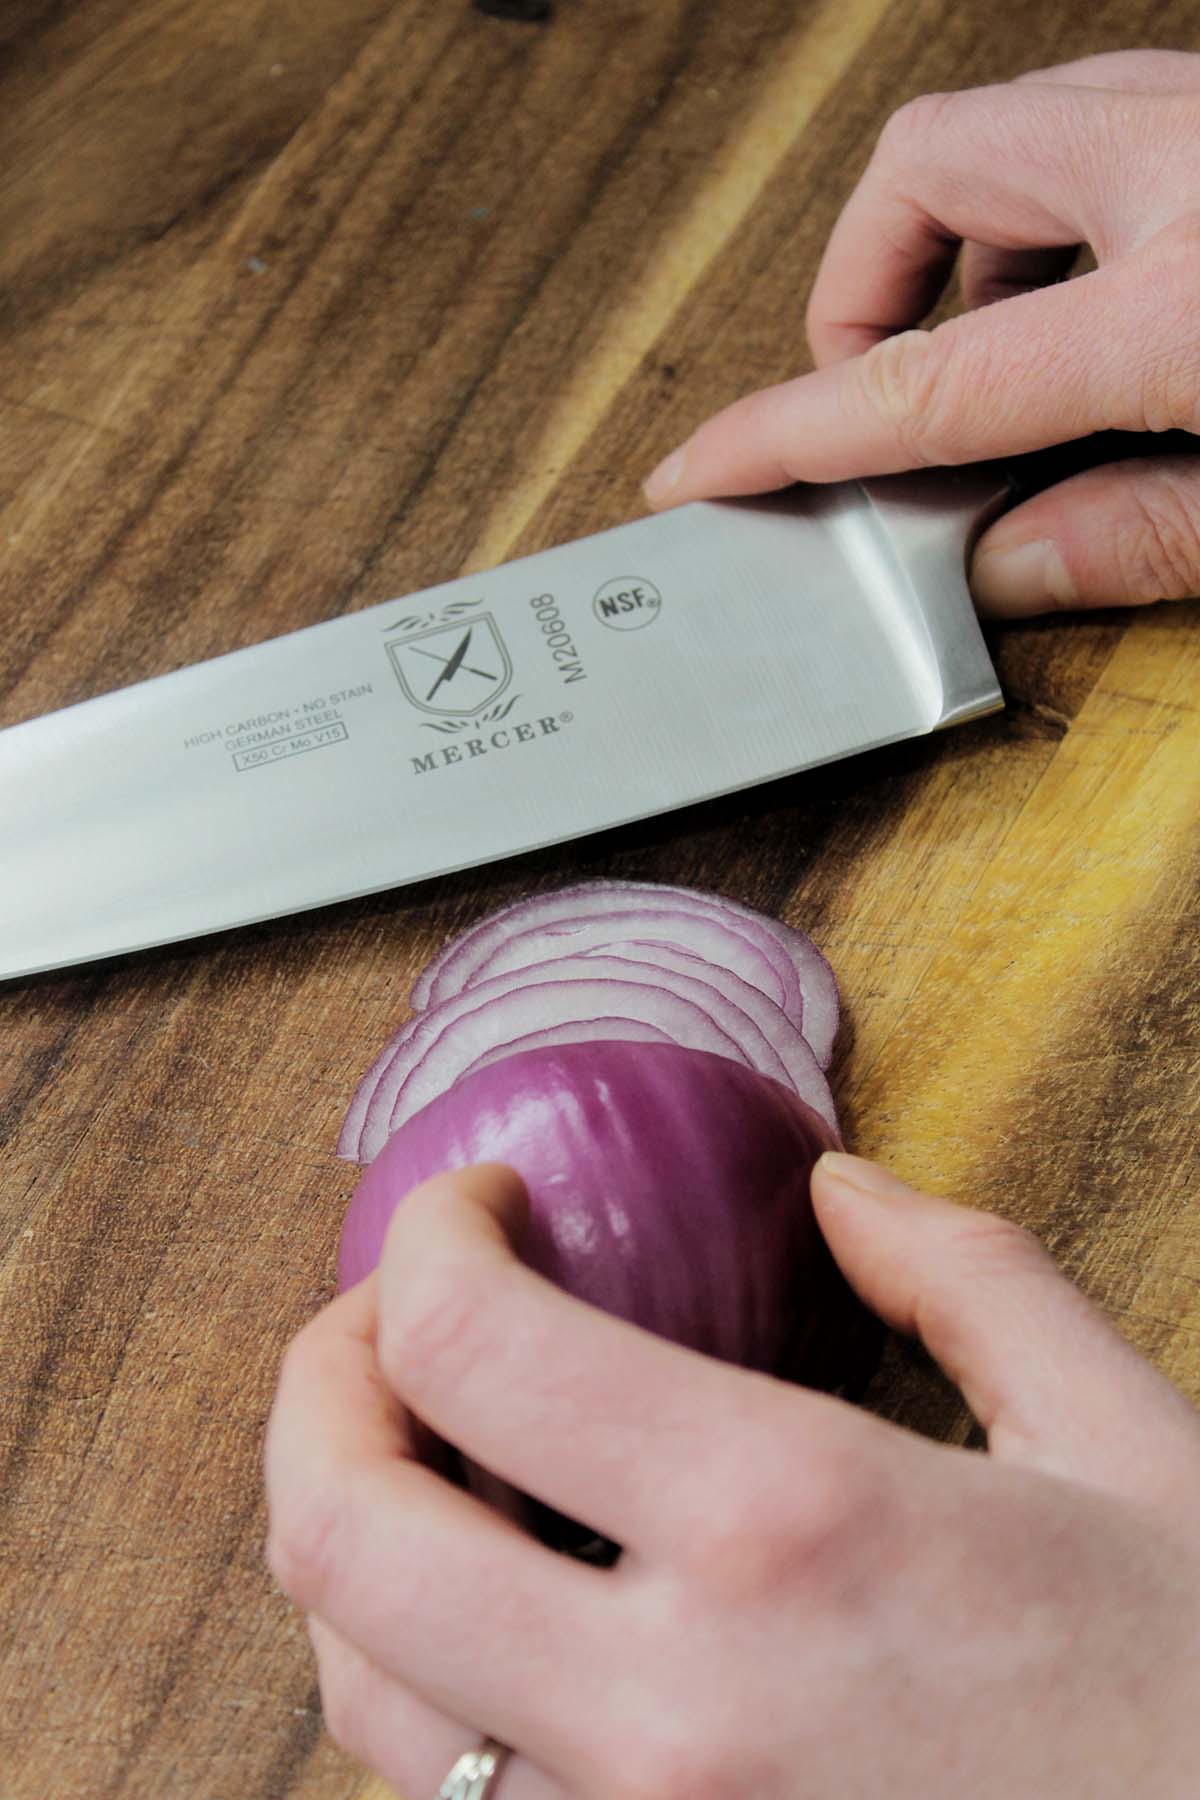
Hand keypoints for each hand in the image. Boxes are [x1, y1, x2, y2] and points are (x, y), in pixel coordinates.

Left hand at [265, 1157, 1199, 1798]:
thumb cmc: (1197, 1697)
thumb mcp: (1128, 1444)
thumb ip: (966, 1280)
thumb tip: (842, 1195)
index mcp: (793, 1526)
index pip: (468, 1346)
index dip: (426, 1241)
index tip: (474, 1206)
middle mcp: (672, 1710)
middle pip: (341, 1532)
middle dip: (323, 1385)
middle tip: (388, 1318)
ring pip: (362, 1691)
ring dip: (355, 1536)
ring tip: (430, 1452)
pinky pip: (454, 1799)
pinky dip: (429, 1678)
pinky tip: (506, 1609)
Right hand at [644, 50, 1199, 615]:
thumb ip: (1143, 535)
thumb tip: (1008, 565)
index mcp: (1188, 302)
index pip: (926, 379)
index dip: (786, 433)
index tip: (704, 467)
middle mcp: (1189, 161)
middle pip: (927, 164)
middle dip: (860, 282)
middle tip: (868, 396)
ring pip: (1010, 117)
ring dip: (959, 236)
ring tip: (983, 351)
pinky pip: (1099, 114)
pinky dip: (1053, 197)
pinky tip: (1090, 293)